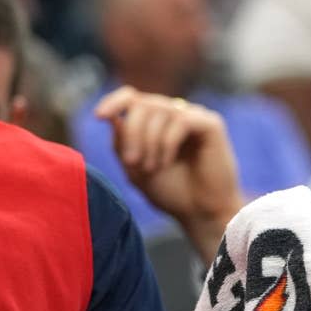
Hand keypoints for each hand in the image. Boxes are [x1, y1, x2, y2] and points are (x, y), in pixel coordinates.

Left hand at [95, 86, 244, 262]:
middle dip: (132, 133)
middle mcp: (177, 114)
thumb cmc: (171, 192)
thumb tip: (114, 118)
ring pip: (160, 109)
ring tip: (152, 168)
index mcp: (158, 121)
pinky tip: (167, 161)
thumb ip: (123, 143)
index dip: (114, 101)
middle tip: (132, 162)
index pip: (133, 97)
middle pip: (143, 103)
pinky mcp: (211, 125)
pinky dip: (167, 142)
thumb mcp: (135, 168)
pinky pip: (181, 120)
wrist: (201, 212)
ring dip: (149, 141)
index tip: (99, 117)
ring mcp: (195, 117)